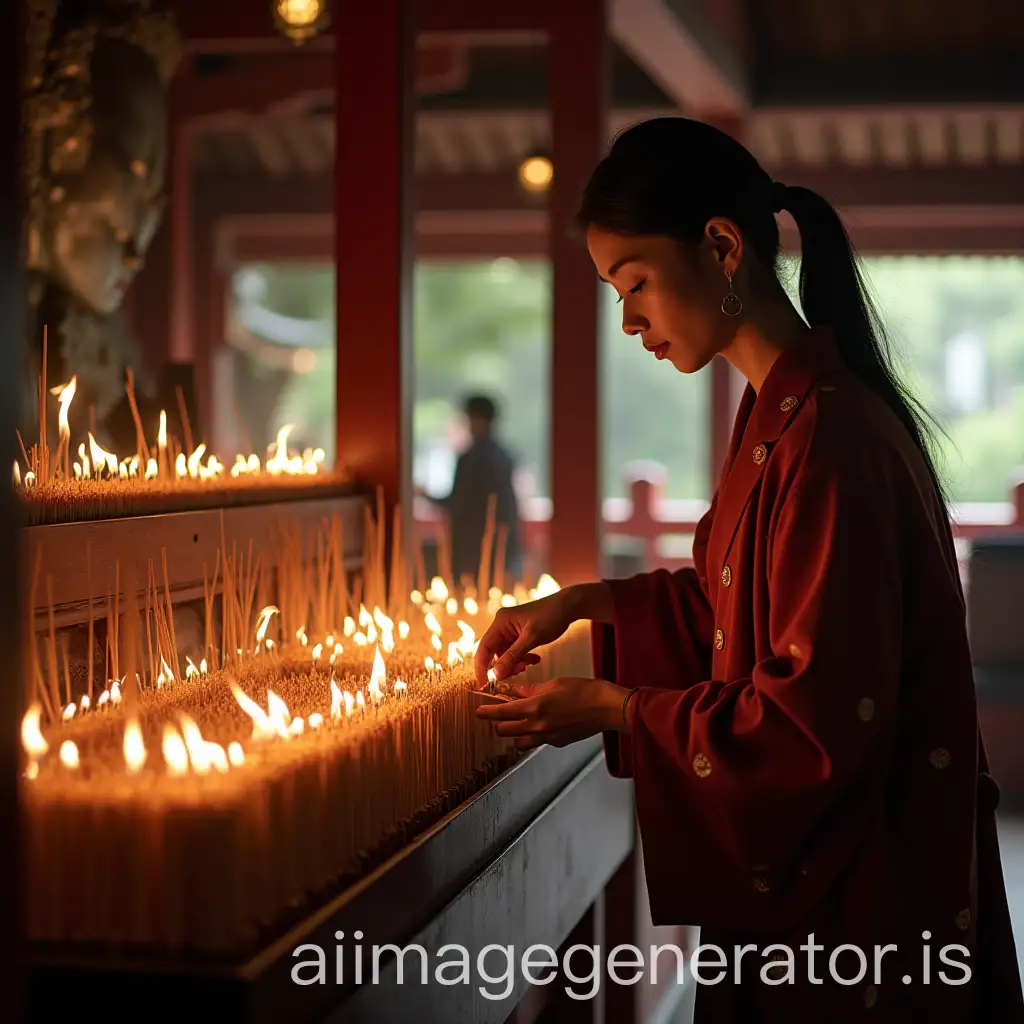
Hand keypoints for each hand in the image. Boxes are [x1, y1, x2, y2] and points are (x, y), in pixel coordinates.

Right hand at [473, 591, 577, 685]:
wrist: (568, 607)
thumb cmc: (551, 616)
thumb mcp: (532, 638)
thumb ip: (513, 656)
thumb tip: (496, 675)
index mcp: (501, 622)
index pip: (484, 648)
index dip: (481, 668)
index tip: (484, 685)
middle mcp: (502, 626)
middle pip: (494, 653)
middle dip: (505, 666)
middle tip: (520, 670)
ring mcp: (510, 631)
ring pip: (504, 656)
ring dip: (515, 664)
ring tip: (530, 663)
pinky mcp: (518, 636)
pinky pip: (514, 653)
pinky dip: (522, 659)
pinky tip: (534, 659)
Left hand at [474, 677, 627, 750]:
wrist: (605, 707)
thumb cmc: (582, 691)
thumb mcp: (552, 684)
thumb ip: (530, 691)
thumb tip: (514, 692)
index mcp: (535, 708)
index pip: (501, 713)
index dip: (487, 712)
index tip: (478, 711)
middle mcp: (538, 726)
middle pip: (504, 731)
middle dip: (497, 723)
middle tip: (497, 714)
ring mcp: (547, 738)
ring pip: (518, 742)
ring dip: (514, 732)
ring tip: (517, 721)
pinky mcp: (556, 743)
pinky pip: (537, 742)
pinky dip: (533, 734)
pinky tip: (541, 723)